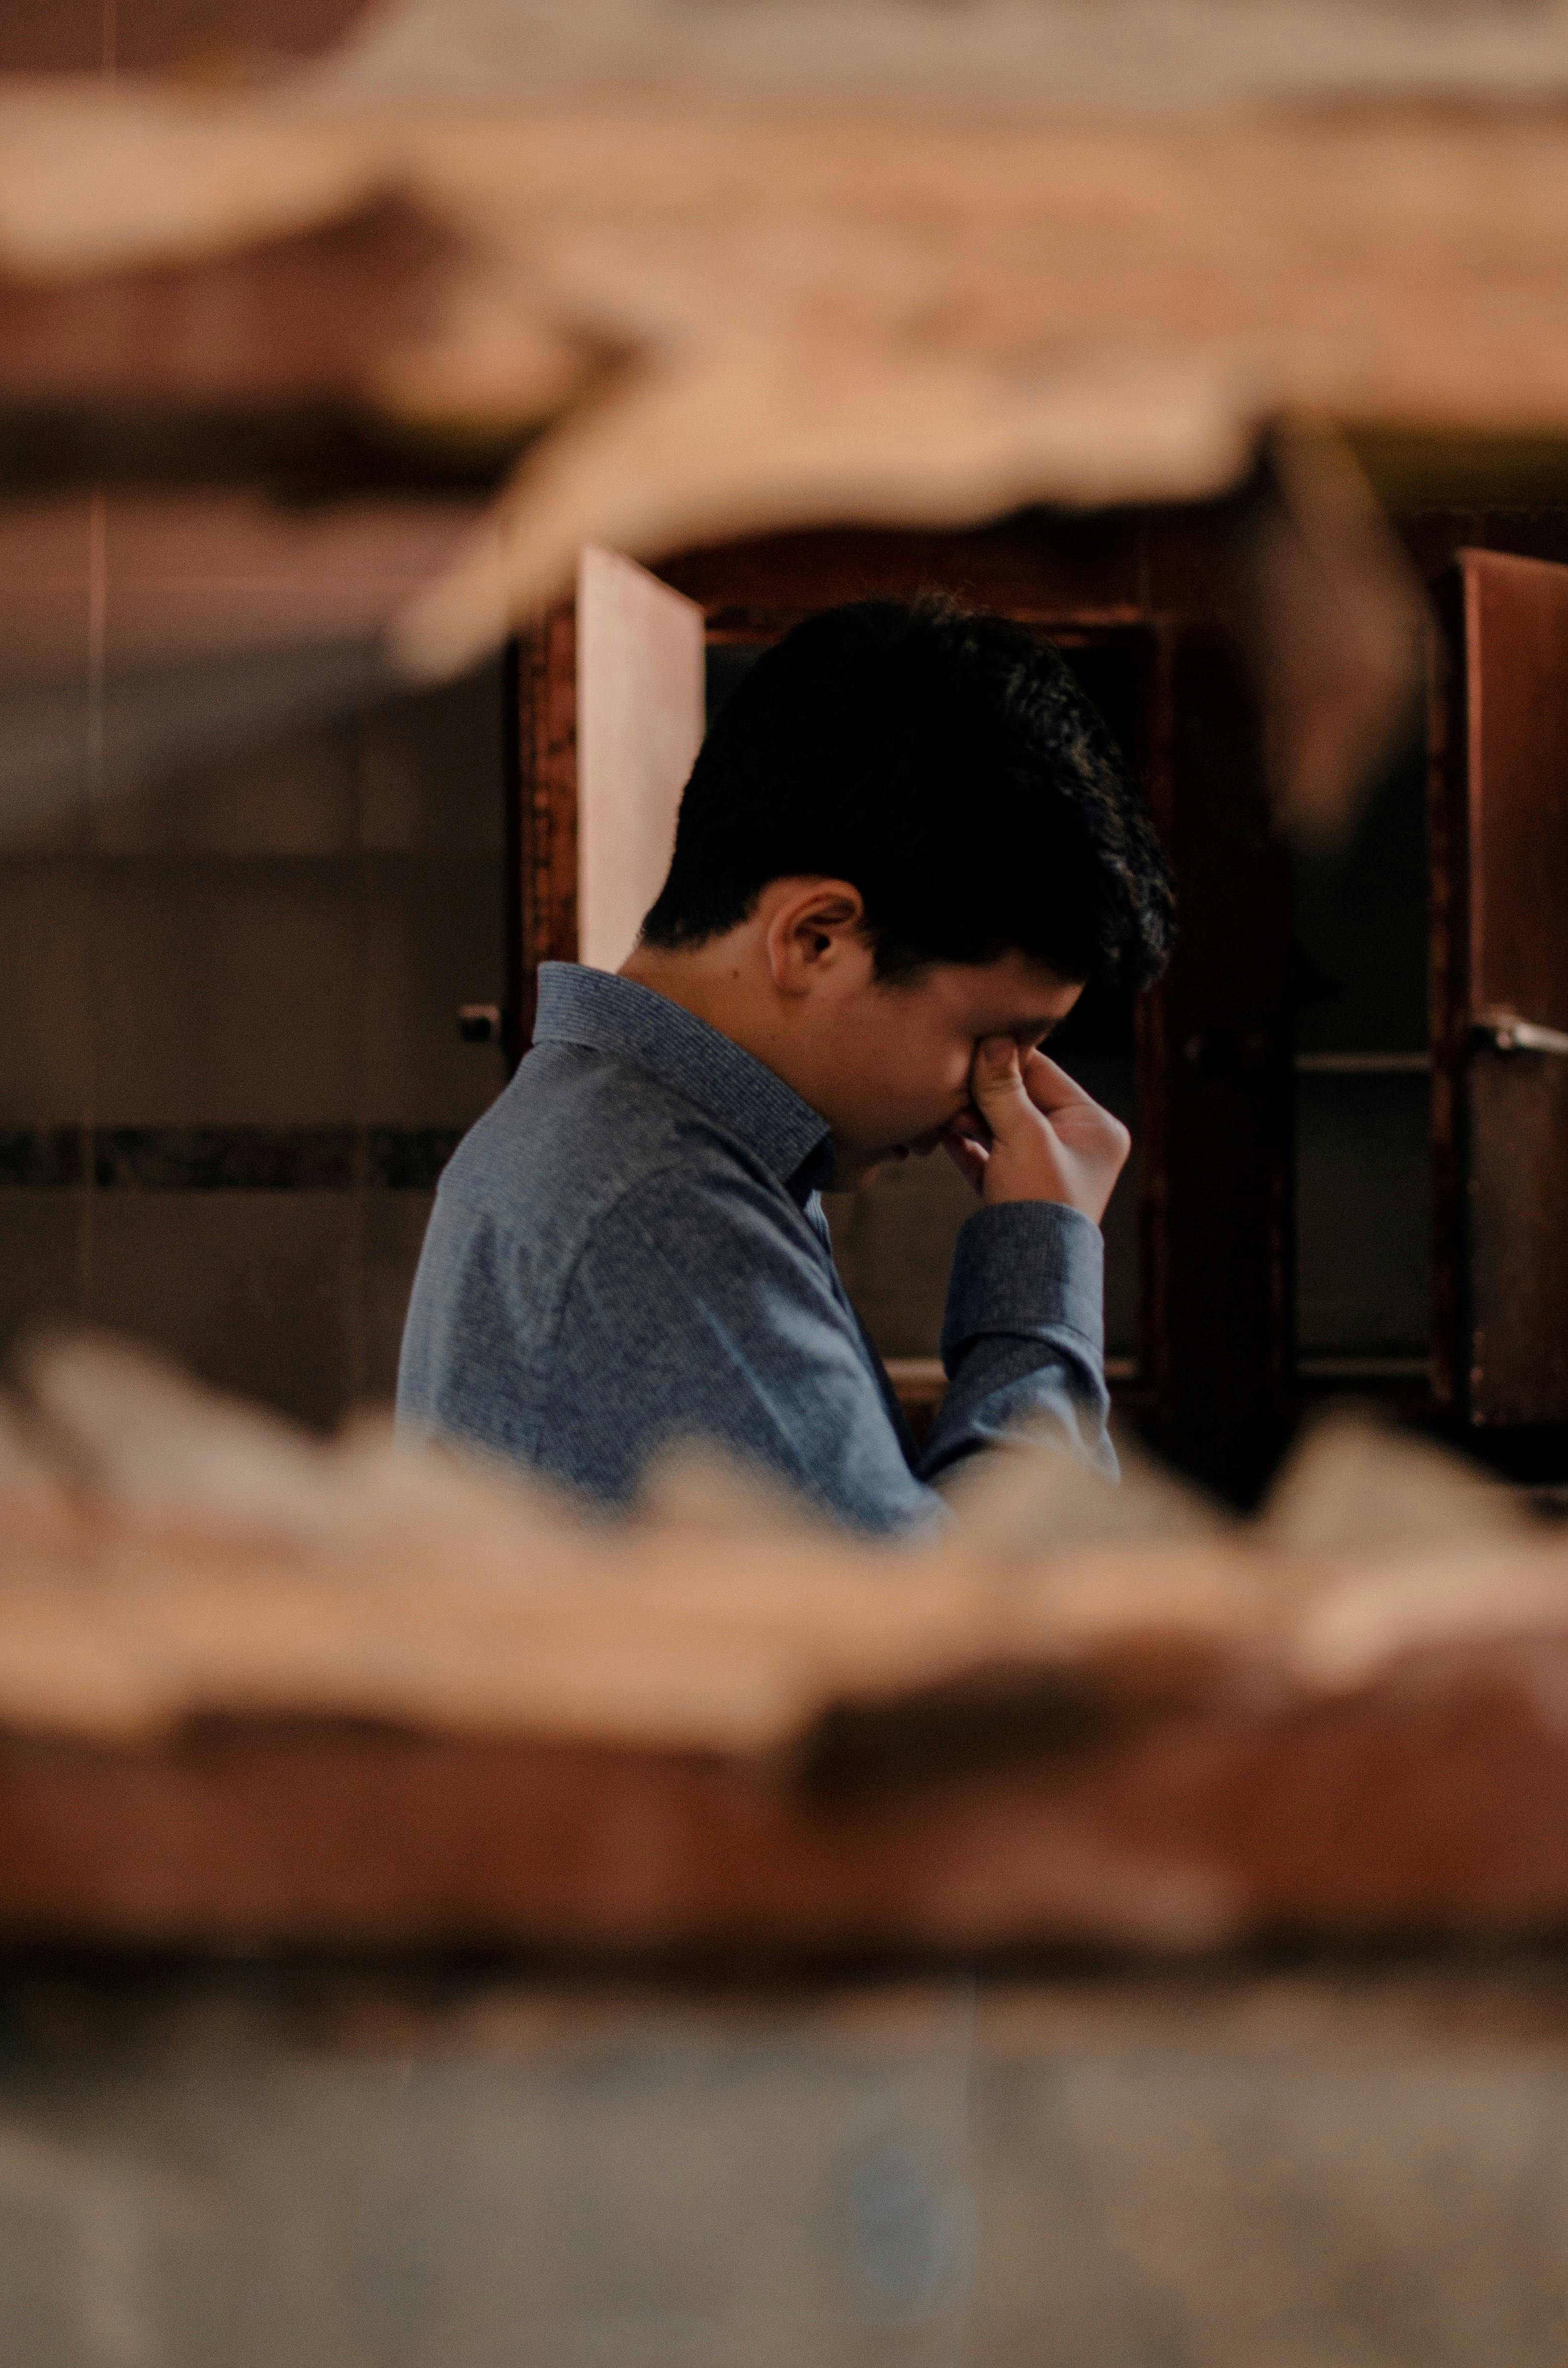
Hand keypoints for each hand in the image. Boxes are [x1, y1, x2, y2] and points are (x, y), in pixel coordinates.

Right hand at [942, 1038, 1130, 1222]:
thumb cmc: (1039, 1202)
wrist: (1028, 1277)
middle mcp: (1078, 1145)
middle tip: (951, 1083)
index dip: (1006, 1059)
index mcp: (1096, 1128)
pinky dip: (969, 1147)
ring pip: (1004, 1128)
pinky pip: (992, 1158)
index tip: (972, 1045)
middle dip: (984, 1094)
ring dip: (971, 1119)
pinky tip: (943, 1134)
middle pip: (1023, 1100)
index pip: (1046, 1075)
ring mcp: (1049, 1169)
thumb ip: (1004, 1087)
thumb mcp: (1023, 1135)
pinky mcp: (1021, 1192)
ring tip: (943, 1112)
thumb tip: (993, 1040)